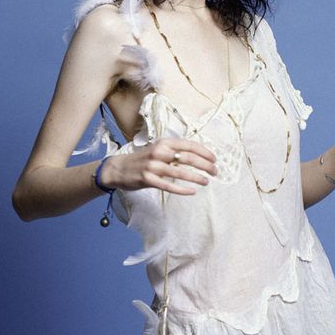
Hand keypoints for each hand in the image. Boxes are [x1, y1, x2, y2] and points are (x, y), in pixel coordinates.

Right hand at [101, 137, 216, 195]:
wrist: (119, 168)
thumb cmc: (142, 159)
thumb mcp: (158, 148)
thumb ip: (175, 150)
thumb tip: (197, 155)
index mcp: (164, 142)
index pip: (190, 145)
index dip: (205, 152)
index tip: (214, 159)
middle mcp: (159, 152)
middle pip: (189, 158)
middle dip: (205, 165)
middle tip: (215, 172)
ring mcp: (153, 166)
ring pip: (180, 172)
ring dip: (197, 177)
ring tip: (206, 181)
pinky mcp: (148, 179)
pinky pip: (169, 186)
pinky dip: (182, 189)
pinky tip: (192, 191)